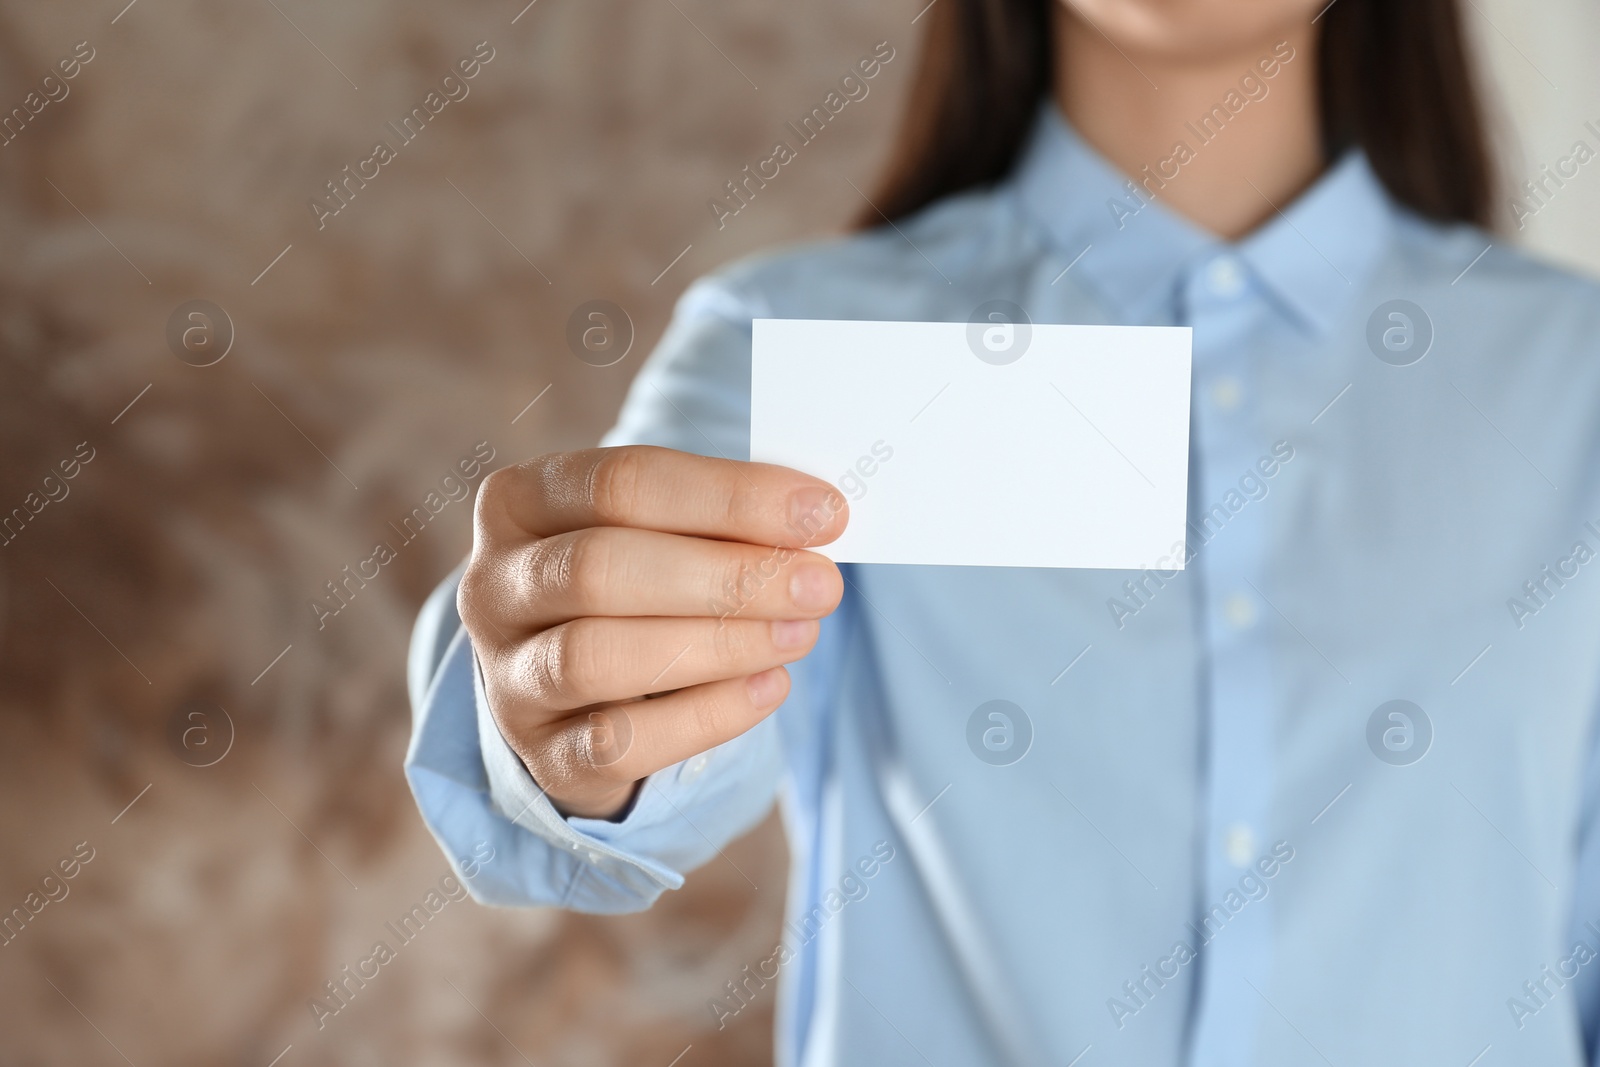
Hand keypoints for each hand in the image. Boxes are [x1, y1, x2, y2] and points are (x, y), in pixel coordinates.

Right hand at [459, 445, 847, 819]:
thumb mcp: (660, 532)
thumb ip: (719, 520)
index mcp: (520, 501)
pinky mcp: (542, 756)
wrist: (576, 691)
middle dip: (727, 576)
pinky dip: (708, 714)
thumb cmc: (636, 585)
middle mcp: (494, 586)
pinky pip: (621, 740)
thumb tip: (814, 520)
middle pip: (601, 569)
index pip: (621, 482)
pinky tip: (771, 686)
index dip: (730, 496)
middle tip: (820, 584)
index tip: (823, 513)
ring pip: (598, 656)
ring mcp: (508, 677)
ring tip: (800, 633)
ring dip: (719, 643)